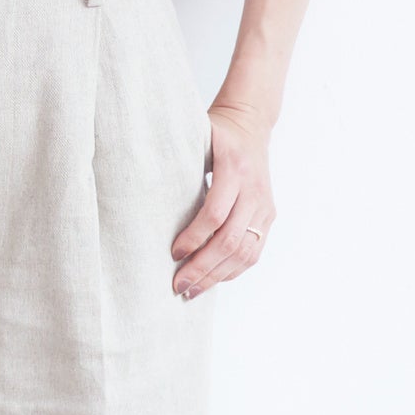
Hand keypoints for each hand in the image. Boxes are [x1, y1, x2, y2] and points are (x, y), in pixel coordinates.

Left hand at [171, 103, 275, 299]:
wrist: (251, 124)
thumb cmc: (215, 133)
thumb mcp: (197, 138)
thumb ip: (179, 162)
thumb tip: (145, 194)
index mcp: (235, 167)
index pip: (215, 213)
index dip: (194, 238)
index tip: (173, 253)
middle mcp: (254, 190)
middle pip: (230, 240)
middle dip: (203, 267)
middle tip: (178, 285)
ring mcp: (265, 205)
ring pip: (244, 252)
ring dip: (217, 276)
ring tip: (192, 291)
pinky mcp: (269, 216)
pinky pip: (254, 252)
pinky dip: (232, 270)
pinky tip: (212, 280)